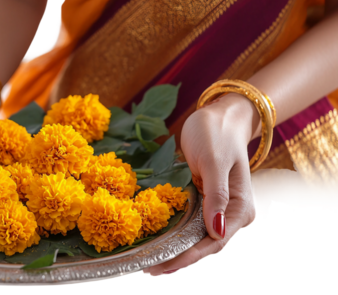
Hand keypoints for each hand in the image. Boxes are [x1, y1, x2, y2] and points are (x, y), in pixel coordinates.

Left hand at [142, 93, 258, 275]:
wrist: (218, 117)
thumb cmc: (216, 134)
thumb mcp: (214, 161)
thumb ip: (216, 195)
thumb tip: (217, 231)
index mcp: (241, 209)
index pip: (214, 244)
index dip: (187, 258)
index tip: (161, 267)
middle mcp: (233, 216)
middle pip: (205, 247)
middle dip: (178, 260)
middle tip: (147, 270)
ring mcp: (219, 212)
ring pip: (197, 241)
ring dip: (175, 253)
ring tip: (149, 264)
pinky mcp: (206, 205)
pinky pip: (191, 228)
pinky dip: (175, 238)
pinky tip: (158, 245)